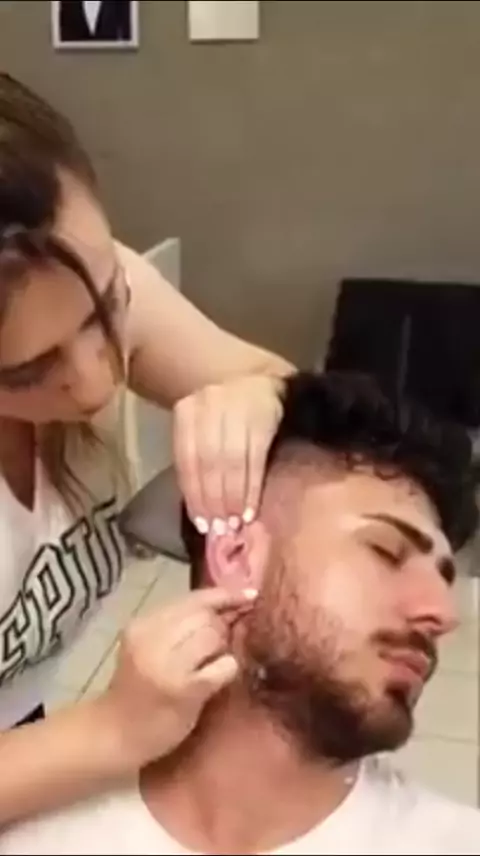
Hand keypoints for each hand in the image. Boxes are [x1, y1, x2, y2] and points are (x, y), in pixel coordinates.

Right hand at [102, 587, 256, 767]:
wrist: (116, 734)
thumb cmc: (137, 689)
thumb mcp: (150, 647)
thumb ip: (182, 625)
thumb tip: (231, 606)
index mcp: (142, 624)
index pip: (193, 598)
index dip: (226, 595)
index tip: (251, 593)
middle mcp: (152, 639)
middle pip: (206, 616)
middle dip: (221, 626)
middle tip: (217, 646)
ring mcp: (168, 665)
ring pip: (214, 636)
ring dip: (223, 648)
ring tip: (210, 663)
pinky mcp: (185, 690)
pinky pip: (224, 666)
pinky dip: (227, 668)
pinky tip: (218, 678)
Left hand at [173, 375, 283, 532]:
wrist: (260, 382)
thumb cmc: (225, 417)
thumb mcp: (203, 430)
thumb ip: (198, 463)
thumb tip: (201, 512)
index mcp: (187, 410)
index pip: (187, 459)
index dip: (193, 494)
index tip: (201, 524)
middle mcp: (210, 404)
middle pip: (209, 462)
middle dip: (214, 499)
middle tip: (220, 529)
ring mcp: (238, 408)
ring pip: (231, 462)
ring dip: (233, 497)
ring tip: (234, 523)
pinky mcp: (263, 416)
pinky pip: (255, 459)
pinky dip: (252, 487)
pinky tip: (250, 508)